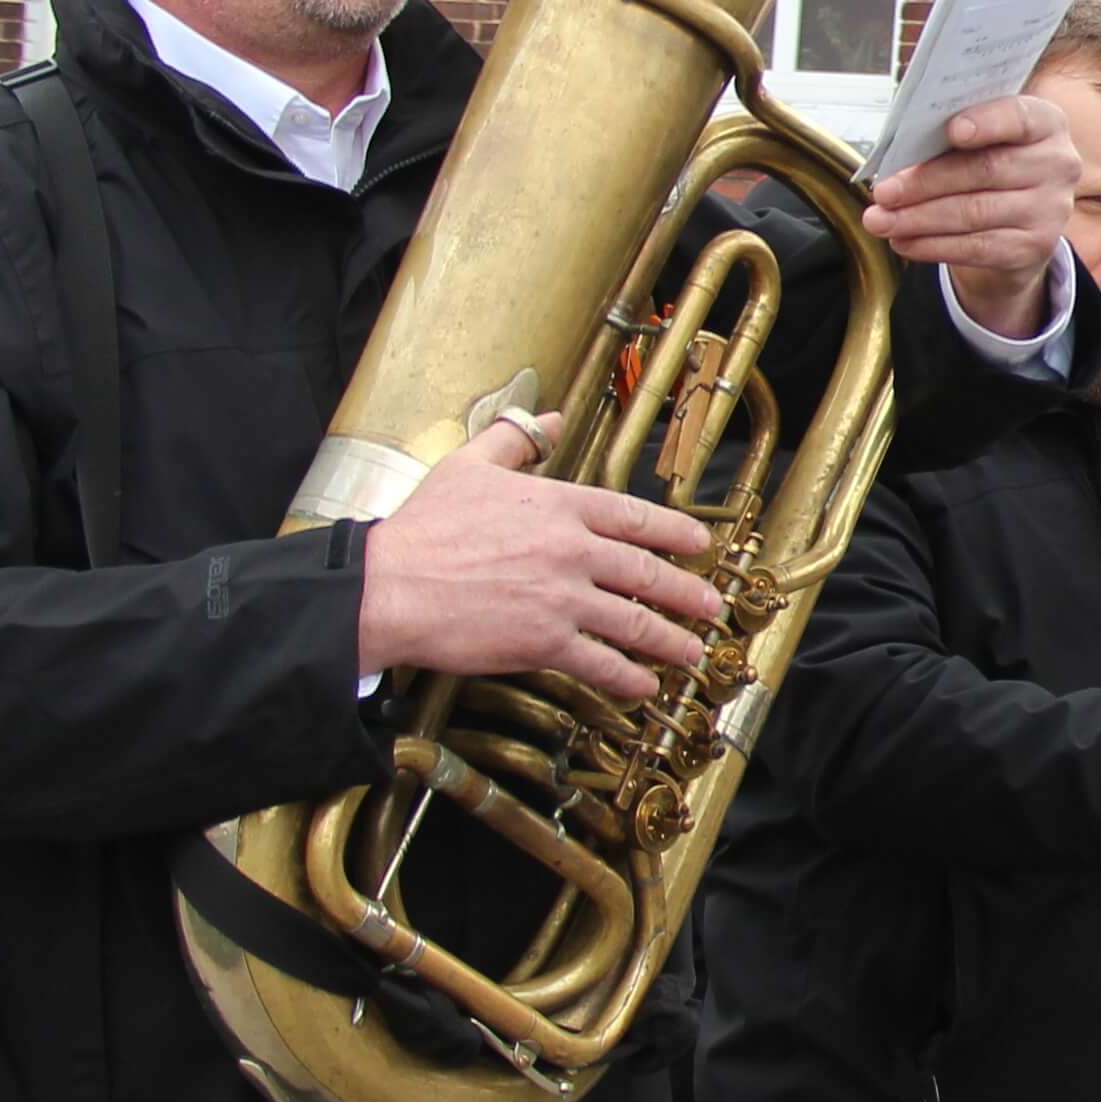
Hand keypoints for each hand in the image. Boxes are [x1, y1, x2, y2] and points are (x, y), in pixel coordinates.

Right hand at [354, 415, 726, 698]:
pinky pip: (601, 662)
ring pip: (634, 621)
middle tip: (711, 605)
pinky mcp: (544, 641)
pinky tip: (643, 685)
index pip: (633, 516)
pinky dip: (627, 676)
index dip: (673, 532)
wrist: (389, 586)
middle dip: (687, 592)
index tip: (698, 545)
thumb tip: (547, 416)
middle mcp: (570, 549)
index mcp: (558, 504)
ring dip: (670, 640)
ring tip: (690, 652)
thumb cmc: (421, 529)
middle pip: (647, 572)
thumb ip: (515, 438)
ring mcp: (561, 597)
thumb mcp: (469, 465)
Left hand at [868, 95, 1078, 336]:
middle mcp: (1057, 164)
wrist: (1020, 220)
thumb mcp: (982, 138)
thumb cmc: (991, 163)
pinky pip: (977, 248)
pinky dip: (932, 245)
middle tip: (884, 192)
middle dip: (926, 182)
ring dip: (919, 218)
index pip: (1020, 117)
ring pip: (974, 213)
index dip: (987, 122)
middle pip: (986, 170)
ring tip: (880, 220)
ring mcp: (1050, 210)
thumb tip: (900, 153)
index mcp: (1046, 122)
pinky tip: (903, 241)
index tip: (951, 130)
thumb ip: (952, 134)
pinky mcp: (1035, 248)